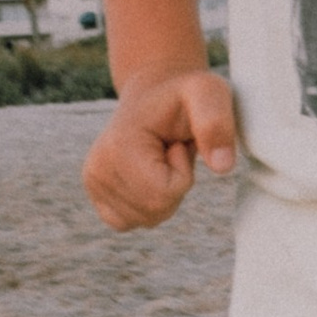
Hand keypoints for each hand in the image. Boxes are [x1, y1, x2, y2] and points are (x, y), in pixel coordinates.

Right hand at [83, 63, 237, 232]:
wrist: (154, 94)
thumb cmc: (184, 94)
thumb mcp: (209, 94)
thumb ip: (216, 125)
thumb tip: (222, 167)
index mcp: (118, 148)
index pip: (162, 194)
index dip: (182, 174)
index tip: (176, 145)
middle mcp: (96, 169)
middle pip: (154, 211)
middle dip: (175, 186)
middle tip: (169, 151)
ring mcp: (93, 183)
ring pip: (146, 219)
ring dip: (164, 194)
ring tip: (160, 158)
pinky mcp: (96, 193)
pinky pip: (131, 221)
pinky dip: (148, 204)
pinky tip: (148, 174)